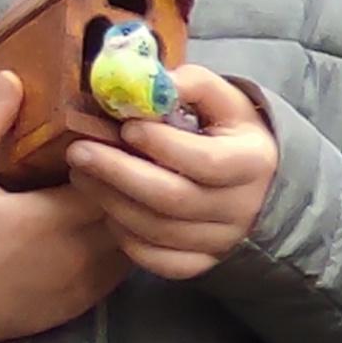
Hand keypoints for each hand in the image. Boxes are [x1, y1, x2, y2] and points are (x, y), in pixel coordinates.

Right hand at [0, 74, 130, 342]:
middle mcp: (83, 252)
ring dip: (135, 211)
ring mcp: (91, 281)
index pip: (117, 177)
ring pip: (139, 237)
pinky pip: (126, 265)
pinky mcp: (90, 300)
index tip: (113, 129)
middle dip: (135, 178)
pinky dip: (126, 241)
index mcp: (54, 217)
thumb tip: (13, 78)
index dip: (121, 151)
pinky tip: (110, 219)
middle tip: (126, 151)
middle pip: (137, 207)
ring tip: (125, 182)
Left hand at [64, 64, 279, 281]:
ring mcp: (223, 240)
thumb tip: (150, 81)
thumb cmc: (233, 132)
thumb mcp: (225, 99)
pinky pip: (160, 262)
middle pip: (172, 199)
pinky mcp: (205, 261)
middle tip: (78, 152)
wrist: (263, 182)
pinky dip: (128, 240)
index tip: (126, 126)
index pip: (204, 161)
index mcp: (252, 162)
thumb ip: (192, 84)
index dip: (160, 145)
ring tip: (82, 175)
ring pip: (159, 231)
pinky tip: (109, 212)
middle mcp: (242, 208)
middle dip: (118, 174)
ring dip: (112, 203)